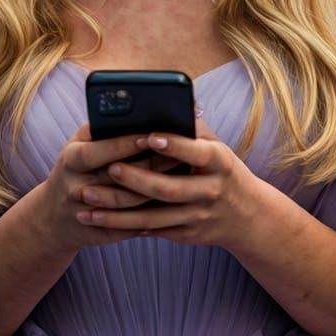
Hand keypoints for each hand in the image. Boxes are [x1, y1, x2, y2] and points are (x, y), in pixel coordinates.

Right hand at [34, 123, 171, 251]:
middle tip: (182, 152)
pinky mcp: (103, 233)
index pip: (100, 151)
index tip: (152, 134)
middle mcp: (77, 187)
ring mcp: (89, 213)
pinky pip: (133, 225)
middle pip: (121, 178)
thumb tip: (138, 113)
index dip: (127, 144)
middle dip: (153, 164)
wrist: (55, 215)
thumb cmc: (75, 168)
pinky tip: (176, 199)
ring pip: (131, 204)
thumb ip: (101, 130)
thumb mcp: (78, 144)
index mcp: (71, 160)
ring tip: (184, 173)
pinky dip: (155, 212)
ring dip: (160, 189)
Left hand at [73, 118, 265, 248]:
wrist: (247, 216)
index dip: (174, 145)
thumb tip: (170, 101)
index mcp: (220, 163)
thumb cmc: (223, 170)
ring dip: (117, 212)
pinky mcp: (186, 234)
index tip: (149, 136)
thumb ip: (192, 128)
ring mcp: (198, 216)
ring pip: (153, 217)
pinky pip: (152, 231)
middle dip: (135, 179)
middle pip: (168, 188)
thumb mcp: (217, 147)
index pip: (197, 152)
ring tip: (87, 202)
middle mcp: (210, 191)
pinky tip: (99, 220)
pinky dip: (125, 226)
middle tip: (108, 168)